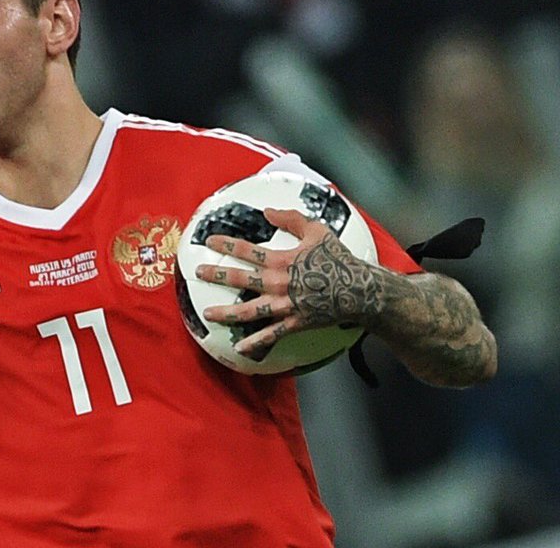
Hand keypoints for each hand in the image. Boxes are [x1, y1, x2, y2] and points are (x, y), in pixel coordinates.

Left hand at [195, 208, 371, 358]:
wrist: (360, 290)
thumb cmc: (339, 260)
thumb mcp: (317, 231)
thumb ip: (291, 219)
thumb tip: (268, 211)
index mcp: (282, 260)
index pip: (246, 250)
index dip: (226, 244)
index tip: (209, 241)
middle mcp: (278, 283)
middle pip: (240, 278)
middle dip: (216, 275)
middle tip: (199, 273)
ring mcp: (285, 305)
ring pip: (249, 310)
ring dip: (226, 312)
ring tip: (208, 314)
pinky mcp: (295, 322)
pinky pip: (272, 334)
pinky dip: (255, 342)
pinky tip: (240, 347)